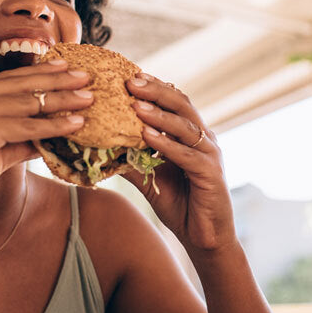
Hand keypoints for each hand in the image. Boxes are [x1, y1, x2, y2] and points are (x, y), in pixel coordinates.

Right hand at [0, 61, 91, 229]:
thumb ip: (15, 143)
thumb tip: (45, 139)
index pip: (5, 81)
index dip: (36, 74)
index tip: (63, 68)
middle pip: (18, 84)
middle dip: (55, 78)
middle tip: (84, 75)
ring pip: (25, 102)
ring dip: (61, 99)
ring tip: (88, 98)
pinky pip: (24, 126)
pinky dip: (52, 125)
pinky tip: (74, 124)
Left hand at [124, 73, 235, 251]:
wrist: (204, 237)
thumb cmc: (179, 204)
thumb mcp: (149, 178)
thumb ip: (132, 159)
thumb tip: (100, 146)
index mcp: (191, 135)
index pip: (174, 102)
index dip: (154, 87)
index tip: (129, 75)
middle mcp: (204, 139)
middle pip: (182, 105)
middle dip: (156, 91)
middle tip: (131, 80)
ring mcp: (210, 155)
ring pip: (185, 126)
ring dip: (159, 114)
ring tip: (136, 104)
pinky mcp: (211, 174)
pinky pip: (187, 155)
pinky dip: (166, 144)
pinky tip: (147, 136)